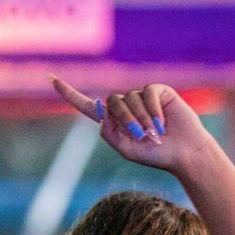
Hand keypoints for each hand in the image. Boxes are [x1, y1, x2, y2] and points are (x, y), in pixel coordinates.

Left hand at [50, 79, 217, 175]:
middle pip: (111, 102)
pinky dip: (153, 110)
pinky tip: (162, 123)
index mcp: (113, 121)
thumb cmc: (156, 155)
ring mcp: (141, 96)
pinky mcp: (157, 91)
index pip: (86, 105)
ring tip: (155, 133)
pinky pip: (147, 93)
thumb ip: (109, 133)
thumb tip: (103, 110)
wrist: (184, 152)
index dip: (69, 94)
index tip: (51, 79)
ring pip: (130, 99)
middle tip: (141, 136)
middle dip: (125, 120)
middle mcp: (125, 106)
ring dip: (141, 119)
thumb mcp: (125, 149)